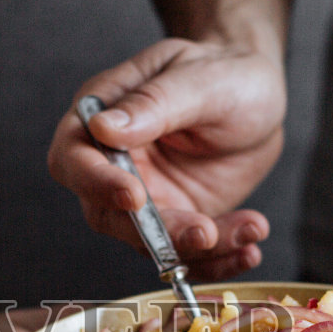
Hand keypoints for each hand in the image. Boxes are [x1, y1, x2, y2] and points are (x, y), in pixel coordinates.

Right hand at [47, 38, 285, 279]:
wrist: (258, 91)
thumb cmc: (223, 71)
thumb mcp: (198, 79)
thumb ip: (153, 104)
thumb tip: (103, 128)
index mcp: (102, 116)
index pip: (74, 159)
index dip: (96, 183)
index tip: (134, 195)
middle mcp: (116, 164)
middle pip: (109, 215)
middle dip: (157, 233)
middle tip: (204, 231)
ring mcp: (147, 197)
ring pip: (154, 243)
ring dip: (200, 249)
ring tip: (250, 230)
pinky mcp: (180, 219)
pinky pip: (190, 253)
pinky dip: (220, 260)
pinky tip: (250, 248)